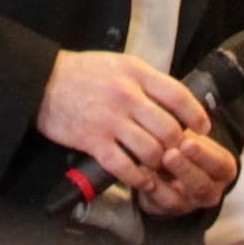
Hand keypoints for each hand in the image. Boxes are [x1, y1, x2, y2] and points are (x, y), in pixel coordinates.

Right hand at [35, 50, 206, 190]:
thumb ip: (146, 80)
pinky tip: (142, 180)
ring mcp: (110, 120)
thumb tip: (174, 100)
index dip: (196, 115)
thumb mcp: (119, 64)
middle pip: (169, 129)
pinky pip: (125, 167)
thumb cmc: (81, 72)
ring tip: (161, 166)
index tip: (202, 127)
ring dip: (161, 163)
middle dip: (179, 146)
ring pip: (152, 151)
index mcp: (135, 73)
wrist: (41, 82)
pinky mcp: (94, 141)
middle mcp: (126, 96)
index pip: (179, 95)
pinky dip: (138, 178)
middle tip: (180, 153)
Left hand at [136, 131, 235, 218]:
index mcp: (223, 169)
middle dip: (184, 169)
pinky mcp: (167, 209)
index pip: (219, 164)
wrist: (174, 167)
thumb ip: (188, 131)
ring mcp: (189, 204)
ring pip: (178, 199)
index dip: (204, 154)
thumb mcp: (195, 135)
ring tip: (151, 165)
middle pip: (201, 185)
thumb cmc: (187, 144)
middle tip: (170, 154)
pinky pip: (158, 203)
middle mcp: (211, 191)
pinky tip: (140, 173)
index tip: (188, 142)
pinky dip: (149, 188)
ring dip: (163, 183)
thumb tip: (176, 118)